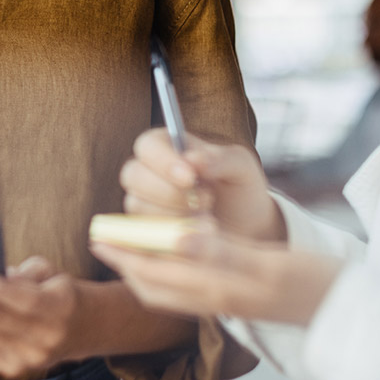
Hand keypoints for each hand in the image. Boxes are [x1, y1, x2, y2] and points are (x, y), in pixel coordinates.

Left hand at [93, 229, 341, 325]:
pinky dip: (172, 271)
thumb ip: (221, 251)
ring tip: (129, 245)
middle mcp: (217, 299)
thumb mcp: (268, 263)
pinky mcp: (241, 297)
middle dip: (126, 263)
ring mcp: (229, 301)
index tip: (98, 236)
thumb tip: (176, 237)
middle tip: (103, 238)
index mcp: (217, 289)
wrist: (355, 310)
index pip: (153, 275)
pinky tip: (176, 254)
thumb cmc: (317, 284)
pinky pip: (192, 288)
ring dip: (146, 268)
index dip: (123, 255)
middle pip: (155, 286)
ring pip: (171, 289)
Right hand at [121, 129, 283, 242]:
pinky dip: (171, 235)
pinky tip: (197, 234)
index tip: (190, 177)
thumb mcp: (241, 167)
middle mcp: (147, 171)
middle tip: (205, 200)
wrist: (247, 229)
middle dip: (169, 192)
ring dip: (174, 215)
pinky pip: (143, 232)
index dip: (164, 161)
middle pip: (133, 174)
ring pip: (137, 205)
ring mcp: (142, 201)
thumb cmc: (240, 190)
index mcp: (166, 146)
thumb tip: (193, 159)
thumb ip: (221, 159)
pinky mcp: (143, 229)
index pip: (147, 145)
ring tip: (208, 218)